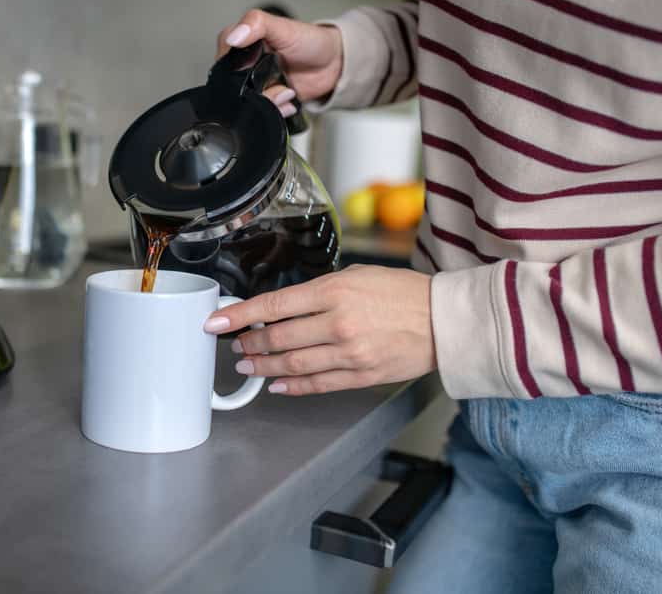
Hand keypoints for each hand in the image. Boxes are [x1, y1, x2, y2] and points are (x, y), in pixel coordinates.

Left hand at [203, 265, 436, 395]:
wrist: (444, 320)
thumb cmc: (402, 293)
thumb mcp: (356, 276)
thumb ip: (318, 292)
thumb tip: (282, 307)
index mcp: (334, 291)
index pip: (273, 305)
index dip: (239, 316)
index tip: (217, 322)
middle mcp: (338, 323)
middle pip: (277, 338)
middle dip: (249, 344)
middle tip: (236, 346)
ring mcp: (350, 353)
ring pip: (292, 365)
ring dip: (264, 367)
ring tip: (248, 366)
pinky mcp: (361, 376)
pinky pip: (317, 384)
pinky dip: (292, 386)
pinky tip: (277, 384)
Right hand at [216, 9, 342, 115]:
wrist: (334, 64)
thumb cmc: (310, 41)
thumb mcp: (282, 26)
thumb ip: (256, 24)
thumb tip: (233, 36)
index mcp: (243, 44)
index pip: (222, 58)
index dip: (233, 69)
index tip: (250, 70)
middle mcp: (246, 66)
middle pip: (234, 88)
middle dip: (255, 92)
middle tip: (276, 84)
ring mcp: (257, 86)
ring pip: (247, 105)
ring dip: (269, 103)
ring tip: (286, 92)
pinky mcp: (269, 101)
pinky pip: (262, 114)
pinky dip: (277, 111)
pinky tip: (288, 101)